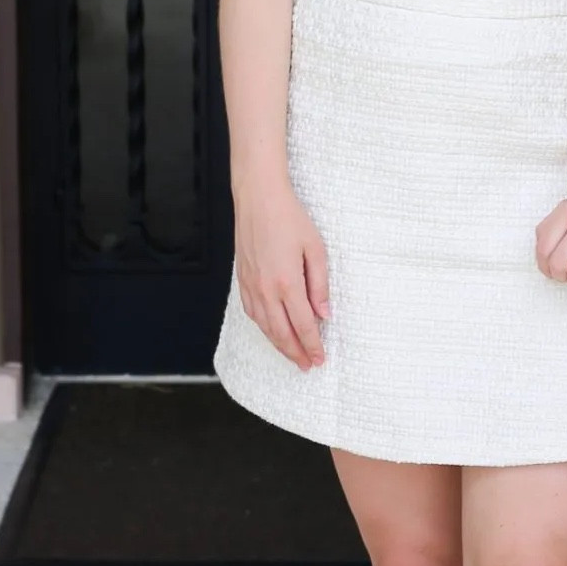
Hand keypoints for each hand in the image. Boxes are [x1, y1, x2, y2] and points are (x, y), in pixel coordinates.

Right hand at [234, 183, 329, 368]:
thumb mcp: (316, 248)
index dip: (312, 345)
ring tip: (293, 356)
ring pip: (265, 327)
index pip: (303, 325)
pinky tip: (272, 332)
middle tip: (308, 366)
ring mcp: (251, 286)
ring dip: (280, 345)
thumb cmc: (290, 219)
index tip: (320, 359)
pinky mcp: (242, 280)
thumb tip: (324, 314)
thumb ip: (320, 285)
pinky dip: (264, 329)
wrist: (258, 199)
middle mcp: (266, 290)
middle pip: (282, 333)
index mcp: (287, 283)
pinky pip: (253, 314)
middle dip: (296, 353)